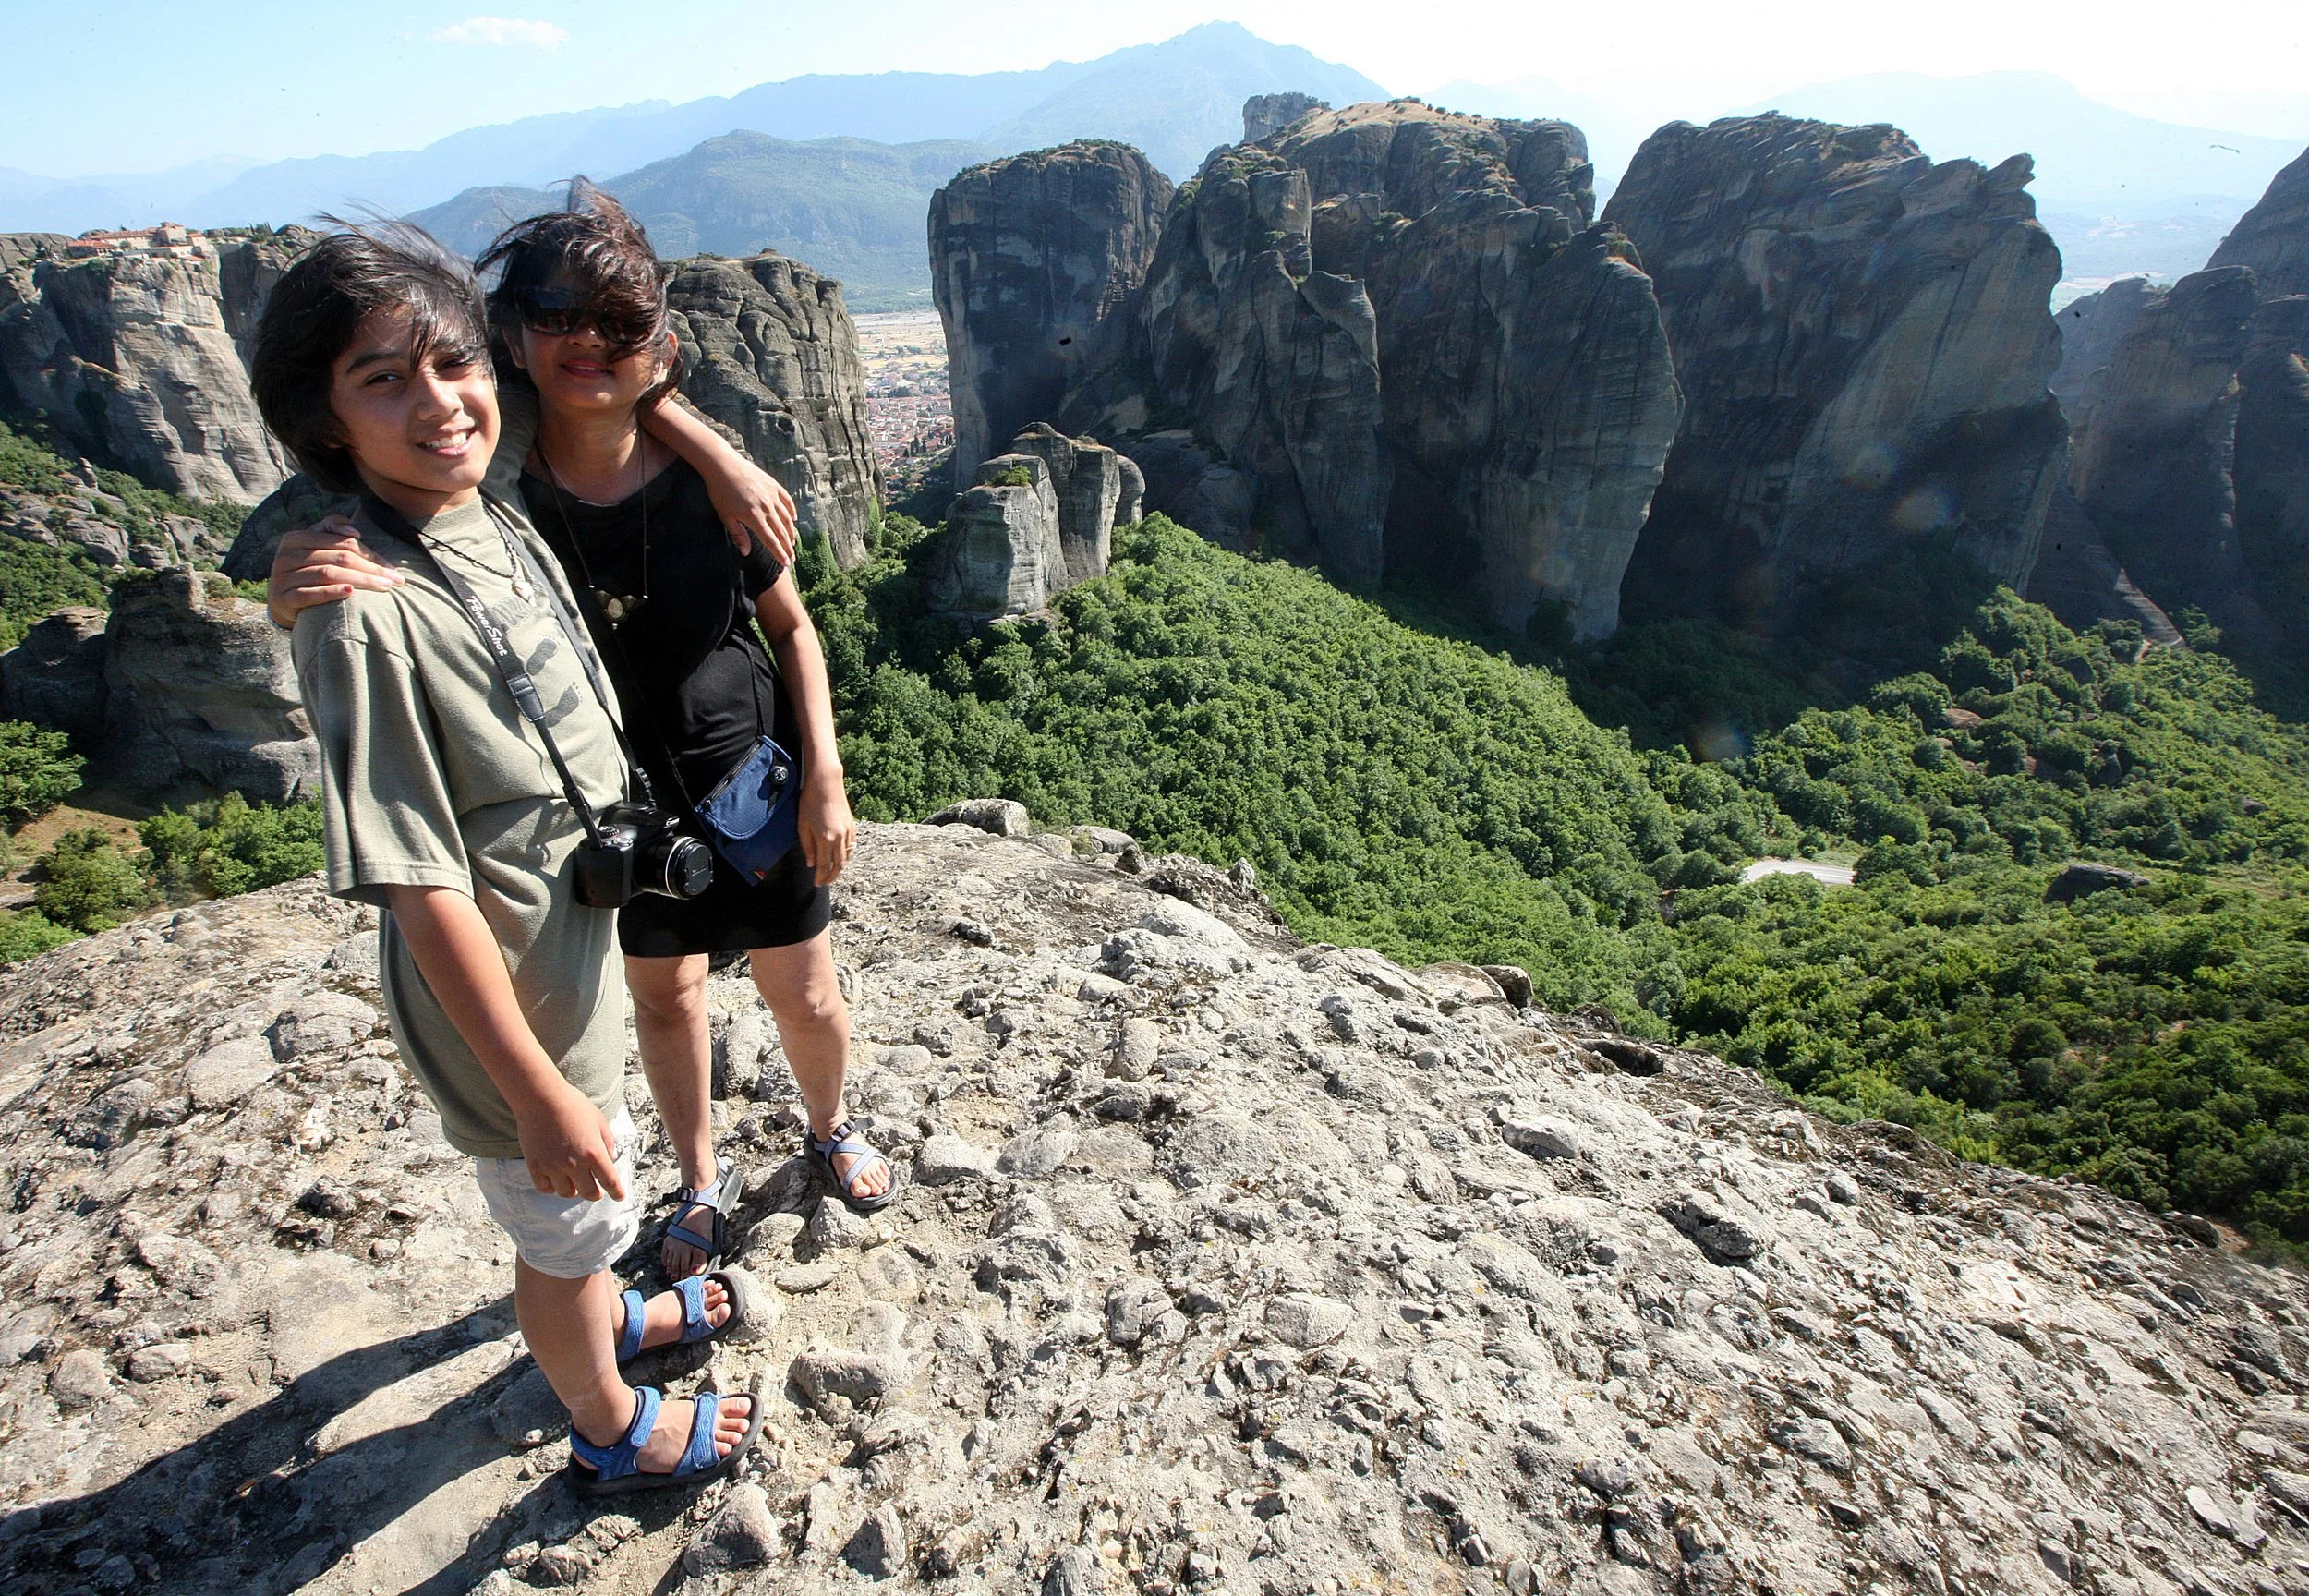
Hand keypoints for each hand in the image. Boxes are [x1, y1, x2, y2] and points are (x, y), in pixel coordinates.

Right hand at [268, 516, 401, 628]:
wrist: (281, 603)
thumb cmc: (307, 572)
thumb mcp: (315, 548)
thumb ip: (331, 531)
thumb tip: (353, 530)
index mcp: (296, 538)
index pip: (341, 543)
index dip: (370, 554)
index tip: (393, 569)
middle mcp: (286, 555)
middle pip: (338, 559)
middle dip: (370, 569)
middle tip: (395, 580)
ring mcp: (283, 577)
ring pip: (327, 574)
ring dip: (359, 581)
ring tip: (384, 587)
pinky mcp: (282, 598)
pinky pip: (309, 594)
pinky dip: (331, 592)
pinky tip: (350, 593)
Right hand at [514, 1082, 625, 1200]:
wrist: (541, 1098)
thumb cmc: (573, 1105)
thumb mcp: (598, 1119)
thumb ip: (607, 1141)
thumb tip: (611, 1158)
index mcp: (594, 1152)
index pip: (610, 1181)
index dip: (617, 1192)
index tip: (619, 1196)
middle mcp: (575, 1164)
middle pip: (589, 1193)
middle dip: (595, 1193)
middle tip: (595, 1190)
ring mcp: (553, 1167)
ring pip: (567, 1193)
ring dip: (573, 1190)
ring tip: (573, 1181)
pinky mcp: (536, 1166)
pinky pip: (545, 1188)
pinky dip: (552, 1188)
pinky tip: (555, 1180)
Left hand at [701, 455, 798, 565]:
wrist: (723, 464)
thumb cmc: (720, 490)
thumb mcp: (725, 515)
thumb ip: (738, 534)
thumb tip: (746, 552)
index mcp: (754, 517)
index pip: (771, 541)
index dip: (779, 554)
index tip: (786, 563)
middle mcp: (766, 507)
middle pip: (781, 532)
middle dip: (788, 547)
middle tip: (792, 558)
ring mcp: (772, 495)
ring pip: (787, 518)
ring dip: (791, 532)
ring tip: (792, 542)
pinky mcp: (773, 485)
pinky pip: (787, 501)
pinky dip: (792, 511)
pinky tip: (794, 518)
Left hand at [797, 771, 855, 885]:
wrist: (826, 784)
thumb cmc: (810, 803)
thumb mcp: (802, 827)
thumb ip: (807, 847)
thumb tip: (811, 863)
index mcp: (825, 839)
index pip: (824, 866)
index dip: (821, 877)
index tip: (817, 883)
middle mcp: (839, 838)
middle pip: (838, 865)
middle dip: (832, 876)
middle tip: (825, 882)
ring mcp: (848, 832)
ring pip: (847, 857)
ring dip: (840, 867)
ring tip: (833, 872)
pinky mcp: (852, 826)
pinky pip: (852, 846)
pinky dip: (847, 855)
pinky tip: (842, 857)